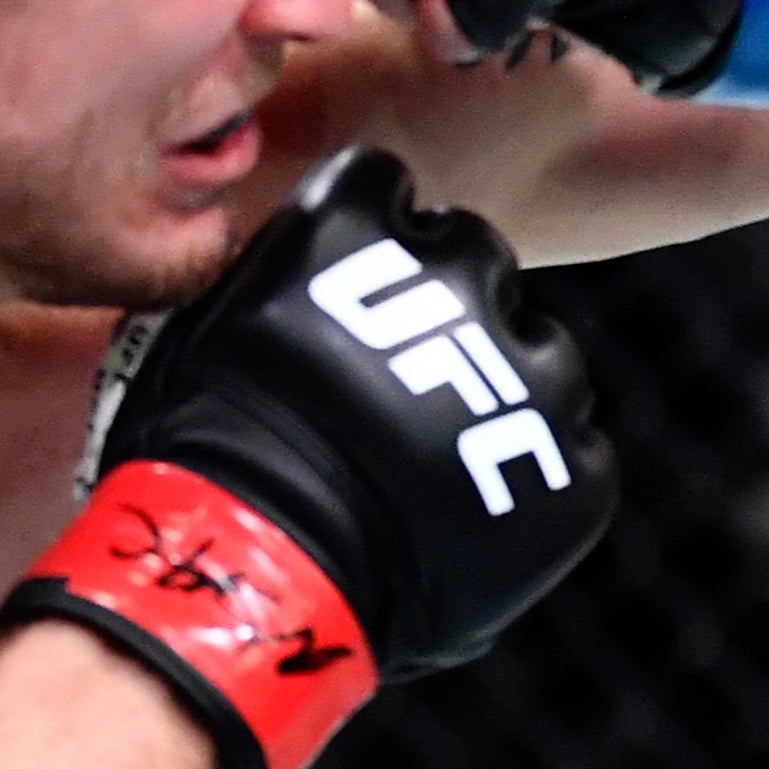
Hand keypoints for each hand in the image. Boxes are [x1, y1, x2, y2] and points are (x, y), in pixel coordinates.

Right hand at [0, 148, 617, 768]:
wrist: (247, 581)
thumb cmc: (195, 462)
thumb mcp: (202, 329)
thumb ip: (278, 277)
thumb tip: (307, 266)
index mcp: (359, 228)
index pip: (385, 187)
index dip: (366, 239)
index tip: (346, 287)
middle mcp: (461, 276)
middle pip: (477, 258)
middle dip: (445, 307)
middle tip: (396, 382)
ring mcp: (529, 373)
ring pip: (542, 357)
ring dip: (502, 393)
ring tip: (432, 464)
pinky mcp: (571, 467)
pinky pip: (573, 456)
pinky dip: (533, 483)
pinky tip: (464, 518)